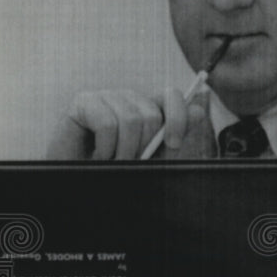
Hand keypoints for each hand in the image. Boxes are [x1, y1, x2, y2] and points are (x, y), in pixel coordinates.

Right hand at [46, 88, 206, 159]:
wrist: (77, 181)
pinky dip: (105, 149)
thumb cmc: (114, 171)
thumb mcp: (149, 159)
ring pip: (130, 120)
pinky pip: (107, 124)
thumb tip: (198, 111)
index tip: (173, 145)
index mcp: (146, 109)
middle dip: (144, 147)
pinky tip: (97, 156)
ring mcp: (105, 97)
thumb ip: (172, 139)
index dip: (178, 118)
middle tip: (129, 162)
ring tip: (112, 161)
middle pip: (151, 114)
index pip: (172, 96)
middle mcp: (128, 99)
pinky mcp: (84, 102)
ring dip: (123, 152)